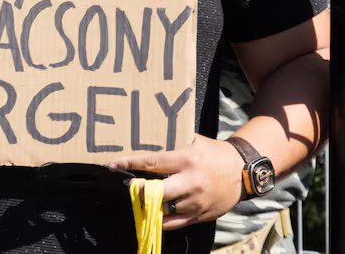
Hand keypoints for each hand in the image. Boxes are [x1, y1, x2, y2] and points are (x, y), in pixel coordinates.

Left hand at [109, 135, 245, 228]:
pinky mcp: (201, 216)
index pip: (152, 162)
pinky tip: (151, 213)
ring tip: (138, 199)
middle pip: (156, 191)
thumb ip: (173, 142)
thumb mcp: (194, 141)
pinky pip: (175, 223)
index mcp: (186, 160)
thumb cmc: (214, 153)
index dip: (130, 164)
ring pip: (163, 209)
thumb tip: (147, 136)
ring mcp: (195, 202)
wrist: (244, 172)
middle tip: (128, 186)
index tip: (114, 165)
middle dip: (138, 189)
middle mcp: (190, 182)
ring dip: (148, 205)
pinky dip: (160, 219)